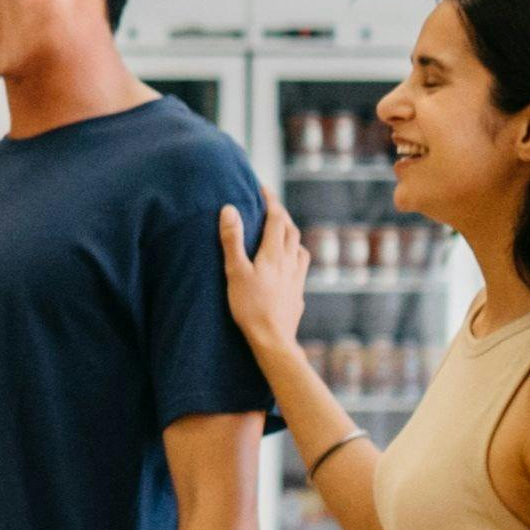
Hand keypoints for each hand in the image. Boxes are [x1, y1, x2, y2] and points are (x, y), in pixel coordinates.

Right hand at [213, 194, 311, 383]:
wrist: (274, 340)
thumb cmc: (250, 306)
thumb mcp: (235, 271)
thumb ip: (232, 240)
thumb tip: (229, 209)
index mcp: (274, 253)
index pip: (277, 218)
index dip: (271, 201)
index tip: (263, 189)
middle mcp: (290, 261)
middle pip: (291, 230)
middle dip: (281, 215)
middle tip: (270, 208)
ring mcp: (297, 278)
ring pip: (299, 248)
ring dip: (291, 235)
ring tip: (281, 234)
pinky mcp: (298, 294)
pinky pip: (300, 268)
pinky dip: (294, 257)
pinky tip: (288, 267)